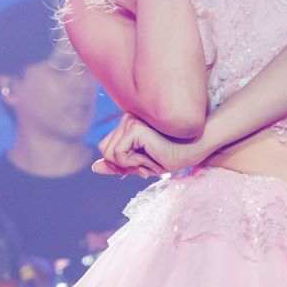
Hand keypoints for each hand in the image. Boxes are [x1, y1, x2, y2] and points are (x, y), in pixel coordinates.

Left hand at [91, 113, 205, 176]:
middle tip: (147, 164)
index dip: (118, 164)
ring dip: (130, 164)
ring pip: (110, 154)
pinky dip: (132, 163)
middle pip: (105, 150)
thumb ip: (117, 165)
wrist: (192, 150)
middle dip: (124, 165)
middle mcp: (126, 119)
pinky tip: (149, 158)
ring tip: (150, 160)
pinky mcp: (134, 128)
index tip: (140, 167)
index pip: (106, 148)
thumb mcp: (139, 165)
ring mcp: (130, 121)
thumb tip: (94, 168)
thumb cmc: (170, 156)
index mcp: (127, 125)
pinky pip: (118, 154)